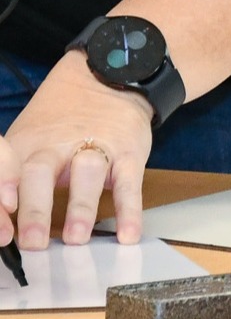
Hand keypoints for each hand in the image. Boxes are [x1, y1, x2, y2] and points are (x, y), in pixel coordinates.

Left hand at [1, 51, 152, 247]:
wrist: (110, 76)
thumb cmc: (61, 123)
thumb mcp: (29, 140)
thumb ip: (12, 179)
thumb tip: (2, 228)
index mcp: (26, 145)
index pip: (5, 169)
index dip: (1, 189)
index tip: (3, 220)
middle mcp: (57, 146)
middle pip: (41, 173)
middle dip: (36, 209)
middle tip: (33, 243)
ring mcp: (96, 146)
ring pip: (87, 173)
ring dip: (80, 206)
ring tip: (76, 238)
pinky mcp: (128, 151)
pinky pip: (130, 180)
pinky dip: (129, 209)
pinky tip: (128, 233)